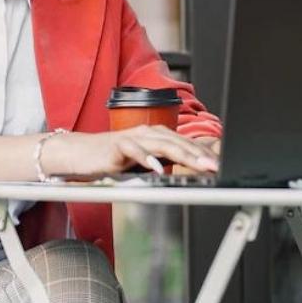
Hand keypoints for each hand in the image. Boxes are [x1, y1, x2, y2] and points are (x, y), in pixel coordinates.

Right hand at [40, 126, 219, 178]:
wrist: (79, 153)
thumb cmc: (112, 158)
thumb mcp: (143, 162)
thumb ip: (164, 162)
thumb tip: (189, 169)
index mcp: (157, 135)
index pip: (186, 144)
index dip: (204, 153)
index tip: (222, 164)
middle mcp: (148, 132)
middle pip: (179, 143)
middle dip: (200, 155)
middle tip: (217, 166)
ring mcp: (133, 137)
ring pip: (162, 144)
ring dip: (182, 155)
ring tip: (199, 165)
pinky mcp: (117, 146)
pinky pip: (135, 151)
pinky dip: (147, 159)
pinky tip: (158, 168)